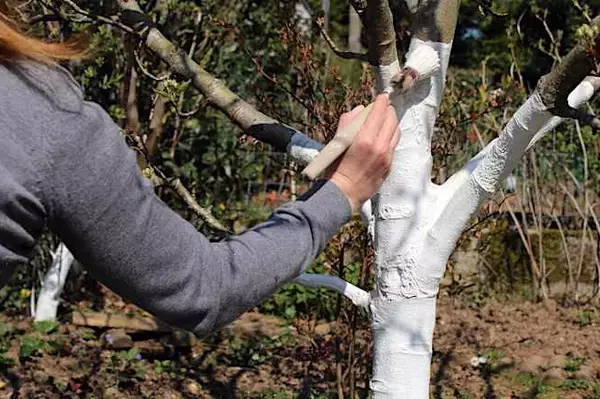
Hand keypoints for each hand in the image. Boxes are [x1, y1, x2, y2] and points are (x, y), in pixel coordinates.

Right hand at [325, 94, 399, 211]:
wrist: (343, 195)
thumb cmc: (335, 170)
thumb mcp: (336, 144)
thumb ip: (347, 123)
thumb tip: (358, 110)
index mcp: (365, 139)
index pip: (379, 112)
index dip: (381, 101)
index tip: (381, 97)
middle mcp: (380, 147)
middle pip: (391, 120)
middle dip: (387, 111)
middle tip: (382, 108)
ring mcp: (387, 158)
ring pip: (396, 132)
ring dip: (391, 124)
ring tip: (384, 122)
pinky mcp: (389, 166)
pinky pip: (393, 146)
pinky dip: (389, 138)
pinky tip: (381, 138)